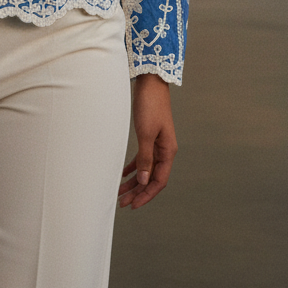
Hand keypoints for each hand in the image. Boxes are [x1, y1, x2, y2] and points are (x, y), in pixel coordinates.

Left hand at [118, 73, 177, 209]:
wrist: (150, 82)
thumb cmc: (149, 105)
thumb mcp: (146, 133)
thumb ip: (145, 158)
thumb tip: (143, 180)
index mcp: (167, 151)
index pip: (158, 181)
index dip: (146, 195)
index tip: (133, 205)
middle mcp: (164, 150)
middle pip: (151, 178)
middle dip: (137, 192)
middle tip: (122, 203)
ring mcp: (157, 143)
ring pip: (145, 169)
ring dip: (133, 181)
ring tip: (119, 193)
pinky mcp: (149, 136)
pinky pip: (141, 158)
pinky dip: (132, 167)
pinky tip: (122, 174)